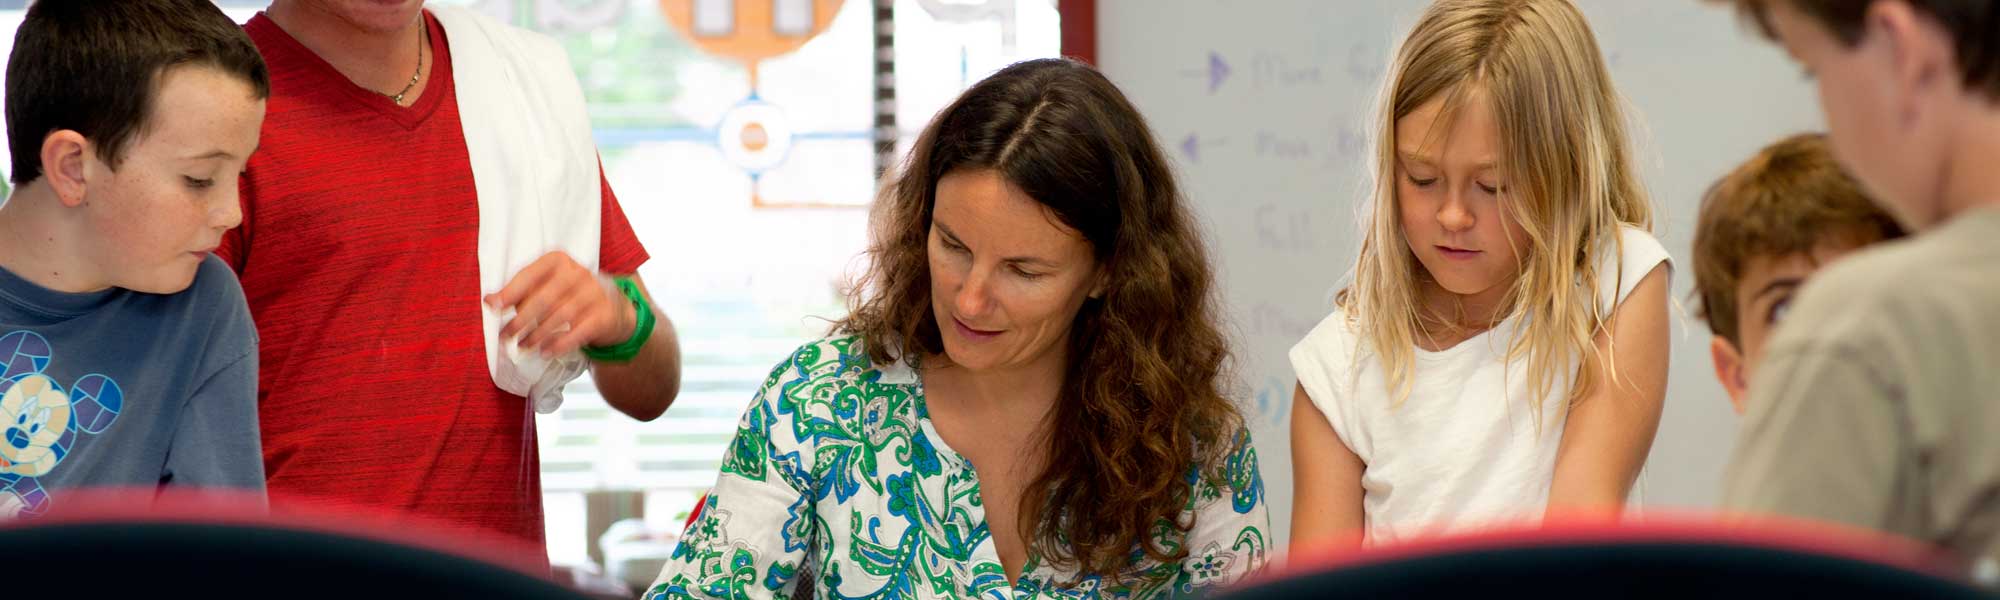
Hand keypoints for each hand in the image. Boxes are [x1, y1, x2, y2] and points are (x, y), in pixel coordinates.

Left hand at [484, 251, 636, 356]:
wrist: (613, 307)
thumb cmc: (569, 295)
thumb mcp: (547, 285)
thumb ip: (521, 291)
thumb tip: (490, 301)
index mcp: (558, 261)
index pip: (529, 275)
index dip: (510, 292)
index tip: (493, 307)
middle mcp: (578, 273)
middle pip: (544, 298)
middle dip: (521, 319)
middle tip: (506, 335)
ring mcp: (594, 293)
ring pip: (561, 316)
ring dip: (538, 334)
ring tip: (523, 346)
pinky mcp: (605, 314)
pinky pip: (579, 331)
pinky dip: (560, 343)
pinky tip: (546, 352)